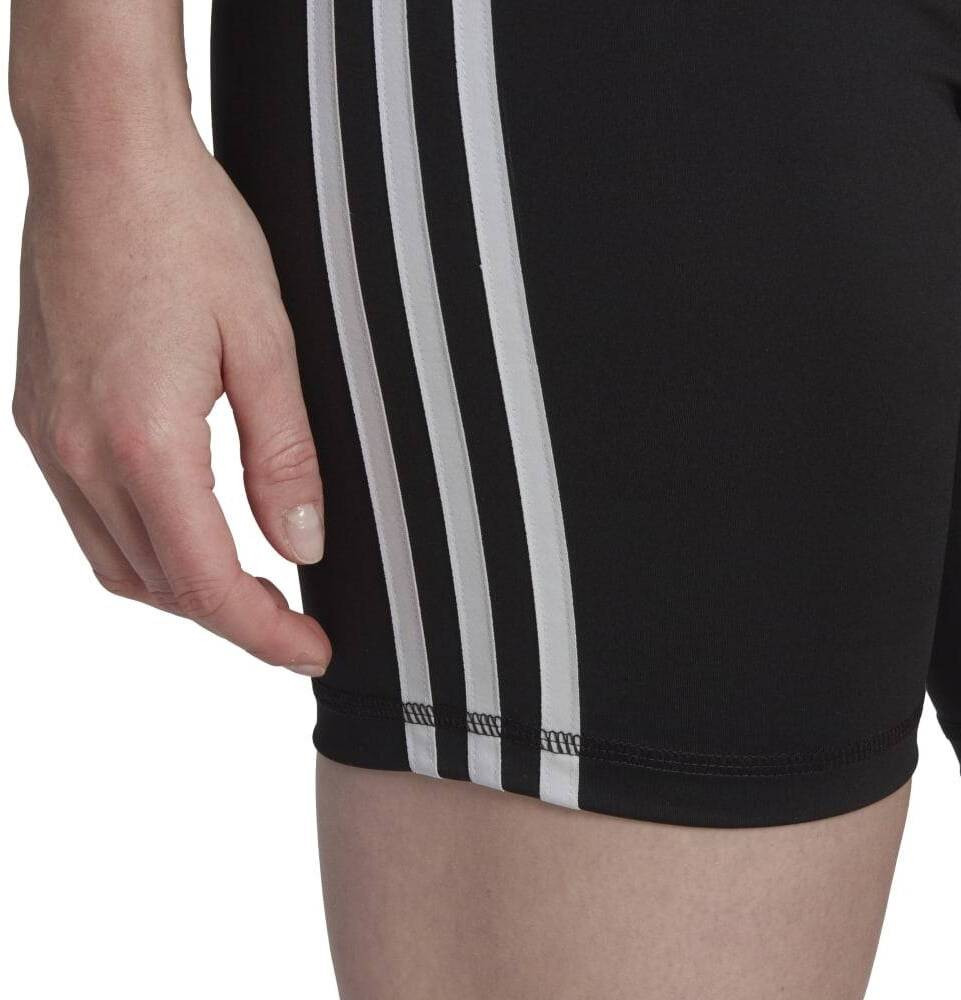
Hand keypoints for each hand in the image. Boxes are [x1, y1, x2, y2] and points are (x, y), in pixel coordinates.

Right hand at [12, 128, 331, 675]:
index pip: (209, 583)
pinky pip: (89, 519)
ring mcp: (47, 437)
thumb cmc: (188, 232)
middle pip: (161, 587)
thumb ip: (284, 456)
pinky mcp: (38, 416)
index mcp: (143, 442)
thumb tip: (300, 544)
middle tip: (293, 625)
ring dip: (186, 592)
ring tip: (250, 589)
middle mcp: (79, 453)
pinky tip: (187, 533)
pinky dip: (144, 550)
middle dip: (232, 620)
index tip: (313, 652)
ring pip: (118, 564)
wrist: (103, 157)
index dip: (266, 634)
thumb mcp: (266, 344)